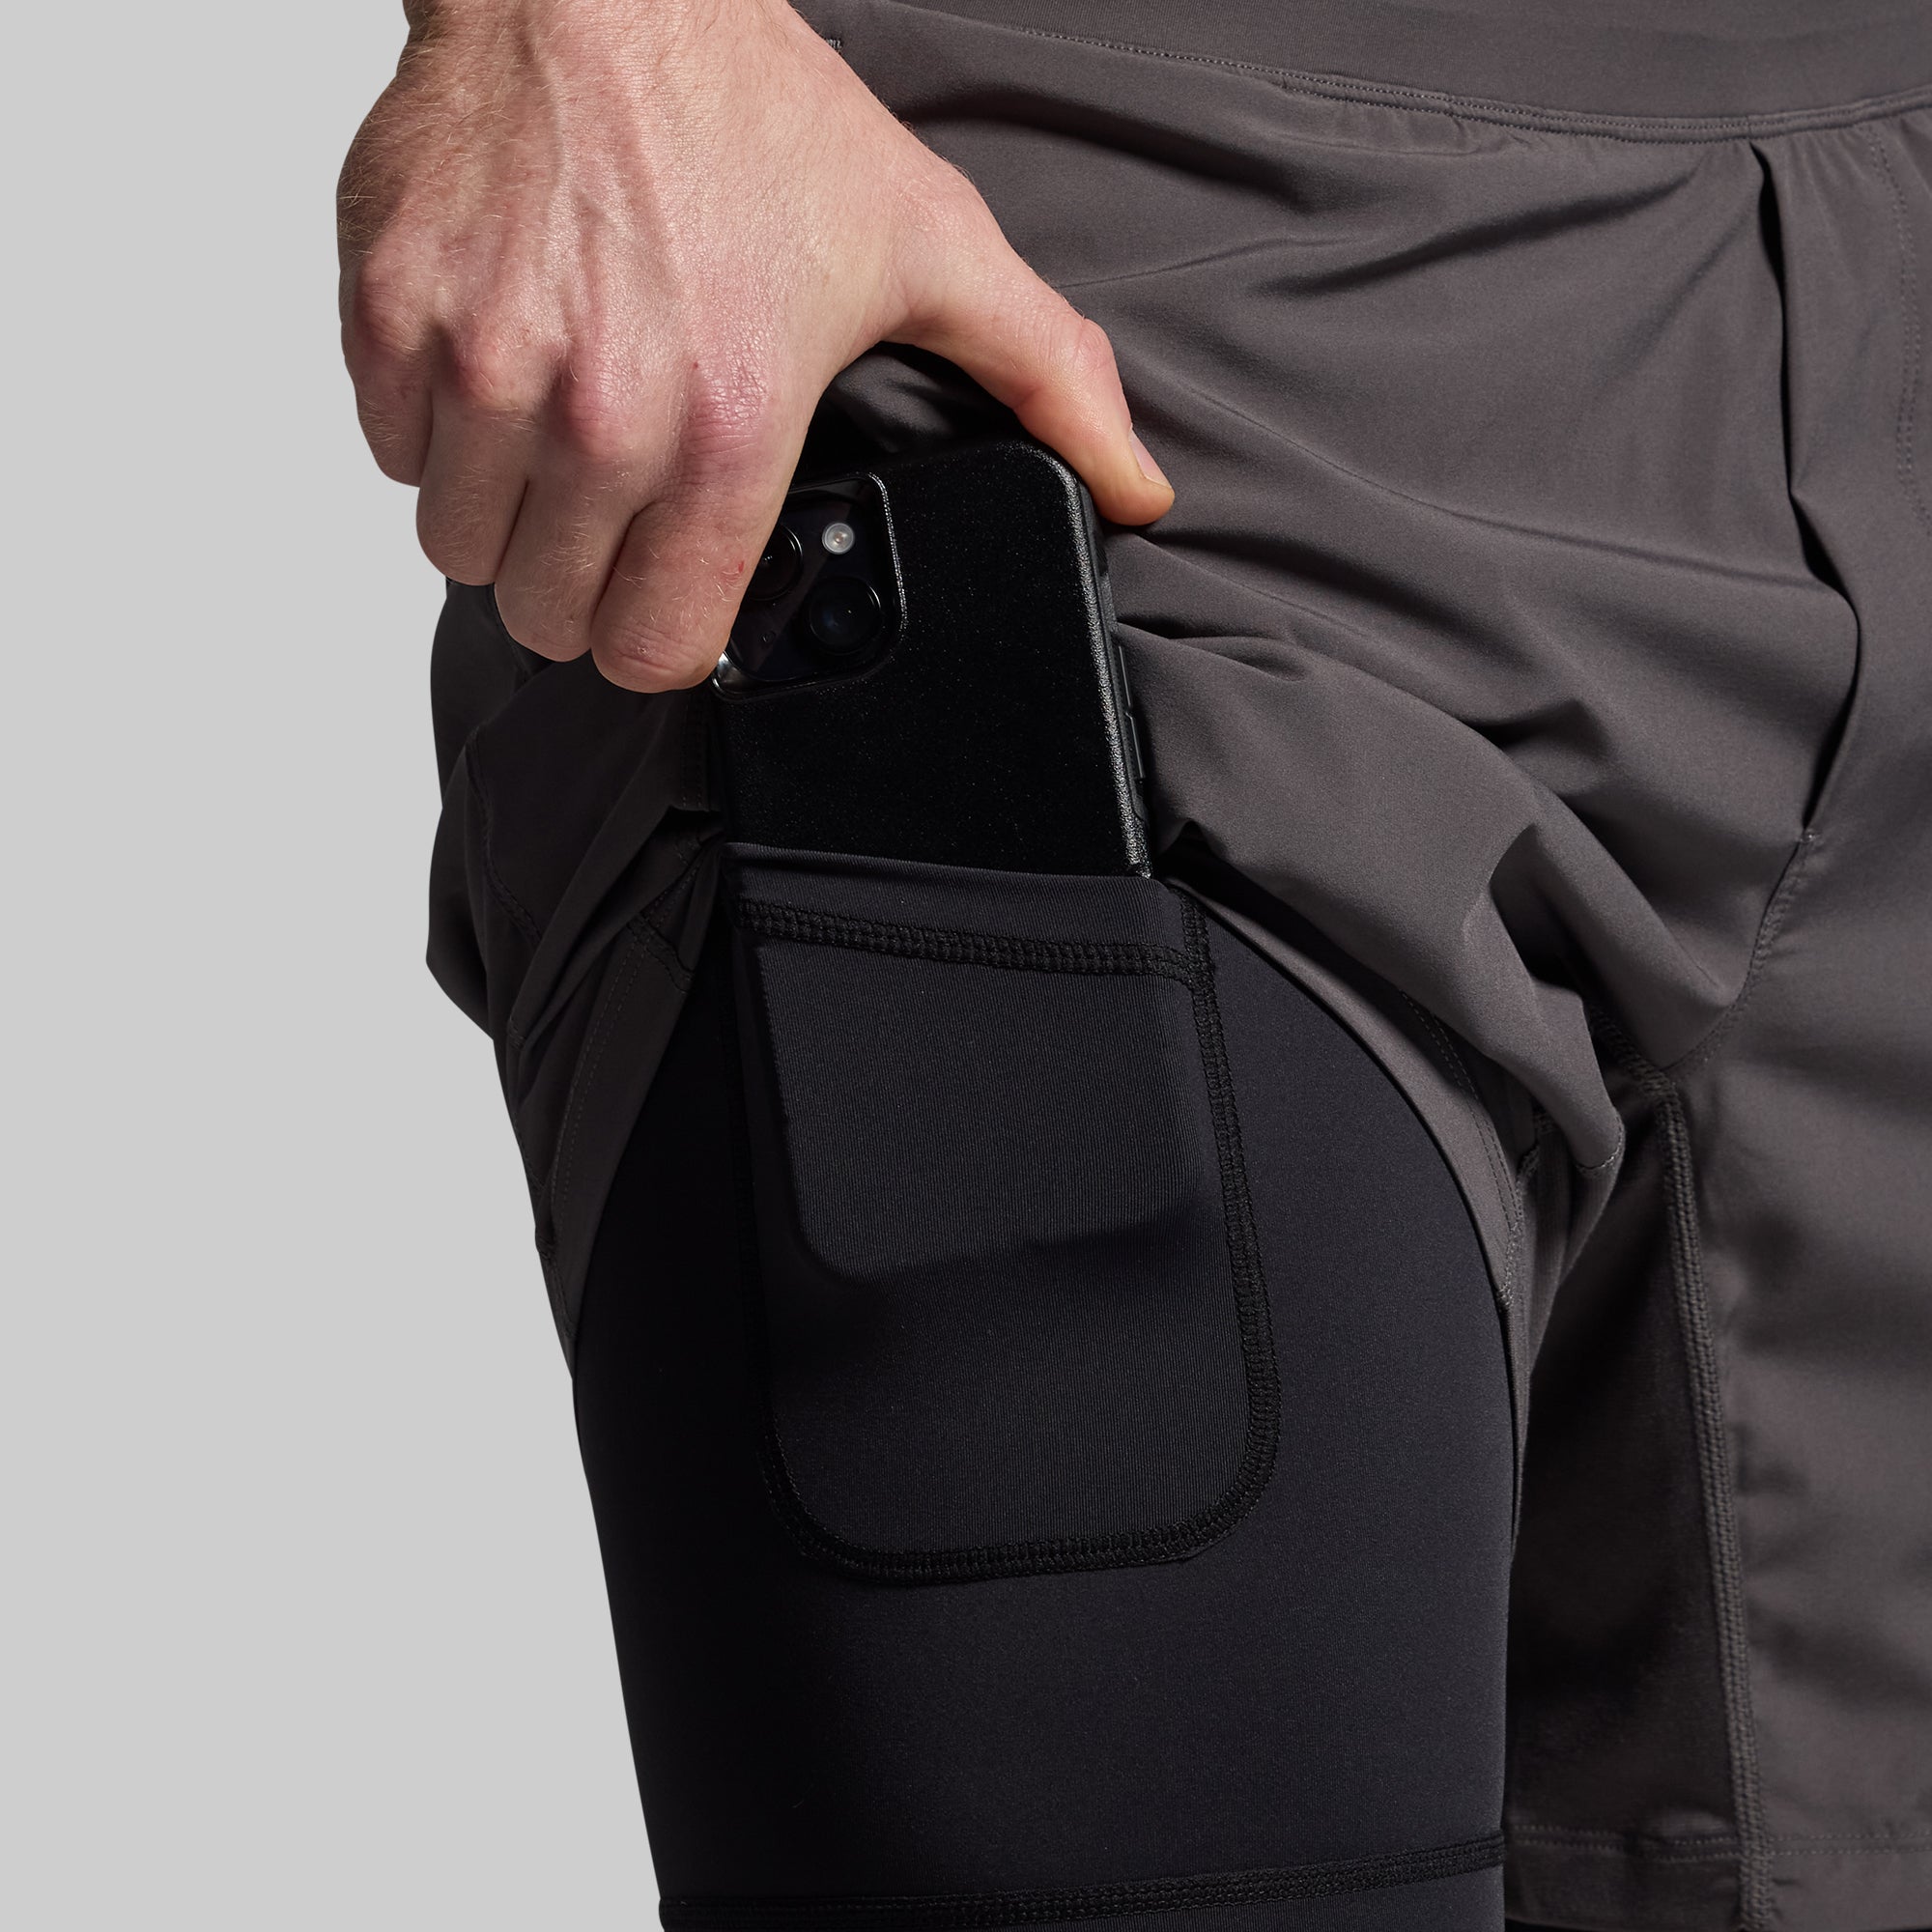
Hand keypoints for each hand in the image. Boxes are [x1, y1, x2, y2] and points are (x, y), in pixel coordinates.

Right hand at [338, 0, 1173, 690]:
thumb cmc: (751, 111)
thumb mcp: (931, 245)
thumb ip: (1045, 380)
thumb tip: (1135, 486)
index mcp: (728, 429)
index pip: (654, 650)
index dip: (662, 640)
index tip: (666, 599)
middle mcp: (597, 418)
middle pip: (549, 617)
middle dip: (582, 586)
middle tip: (616, 510)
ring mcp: (481, 369)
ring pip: (459, 551)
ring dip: (505, 518)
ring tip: (557, 437)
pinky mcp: (389, 319)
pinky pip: (389, 454)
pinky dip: (432, 432)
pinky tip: (497, 370)